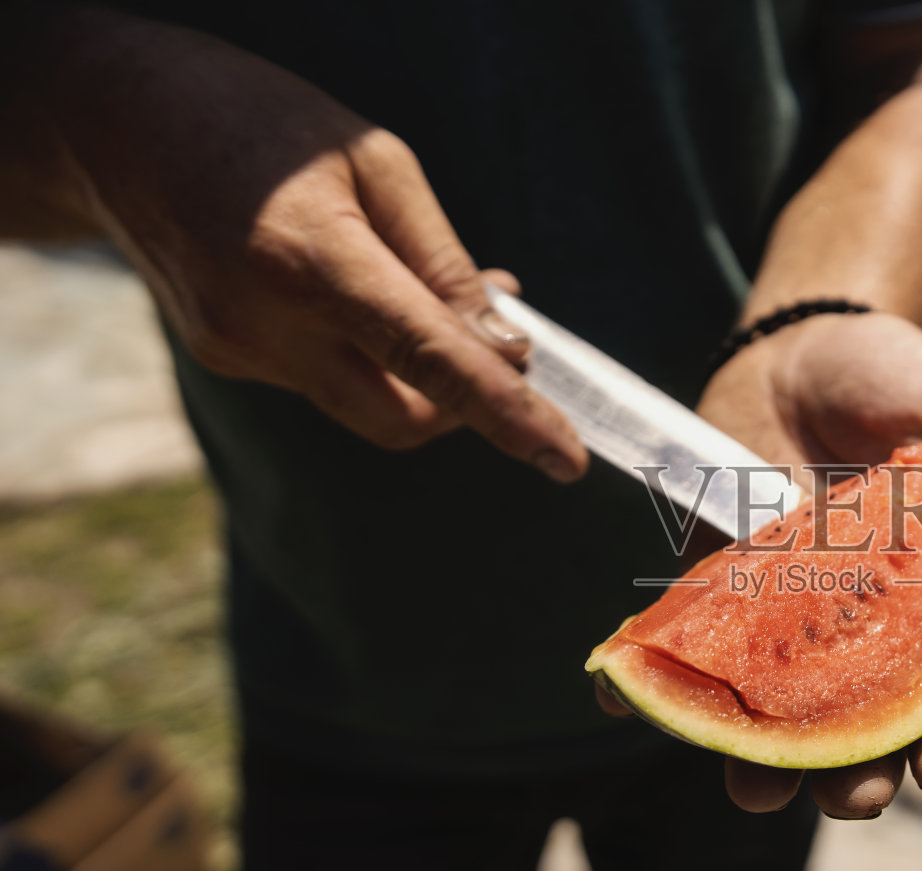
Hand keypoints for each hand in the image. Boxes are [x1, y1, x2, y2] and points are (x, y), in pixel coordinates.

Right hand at [37, 11, 585, 477]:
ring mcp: (240, 352)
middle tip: (506, 345)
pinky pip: (324, 378)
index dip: (507, 417)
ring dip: (420, 373)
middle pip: (403, 418)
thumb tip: (504, 344)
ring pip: (366, 403)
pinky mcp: (226, 357)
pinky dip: (369, 355)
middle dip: (467, 405)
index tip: (566, 458)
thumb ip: (442, 262)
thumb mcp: (374, 160)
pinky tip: (367, 293)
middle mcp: (268, 325)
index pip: (433, 364)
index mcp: (313, 260)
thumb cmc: (260, 124)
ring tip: (431, 292)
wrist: (118, 124)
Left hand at [696, 312, 921, 816]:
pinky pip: (687, 650)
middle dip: (861, 772)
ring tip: (753, 792)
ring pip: (779, 711)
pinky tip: (628, 708)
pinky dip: (657, 684)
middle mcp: (864, 628)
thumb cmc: (903, 378)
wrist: (796, 345)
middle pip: (869, 724)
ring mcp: (786, 618)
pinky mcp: (717, 594)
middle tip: (851, 800)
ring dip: (766, 761)